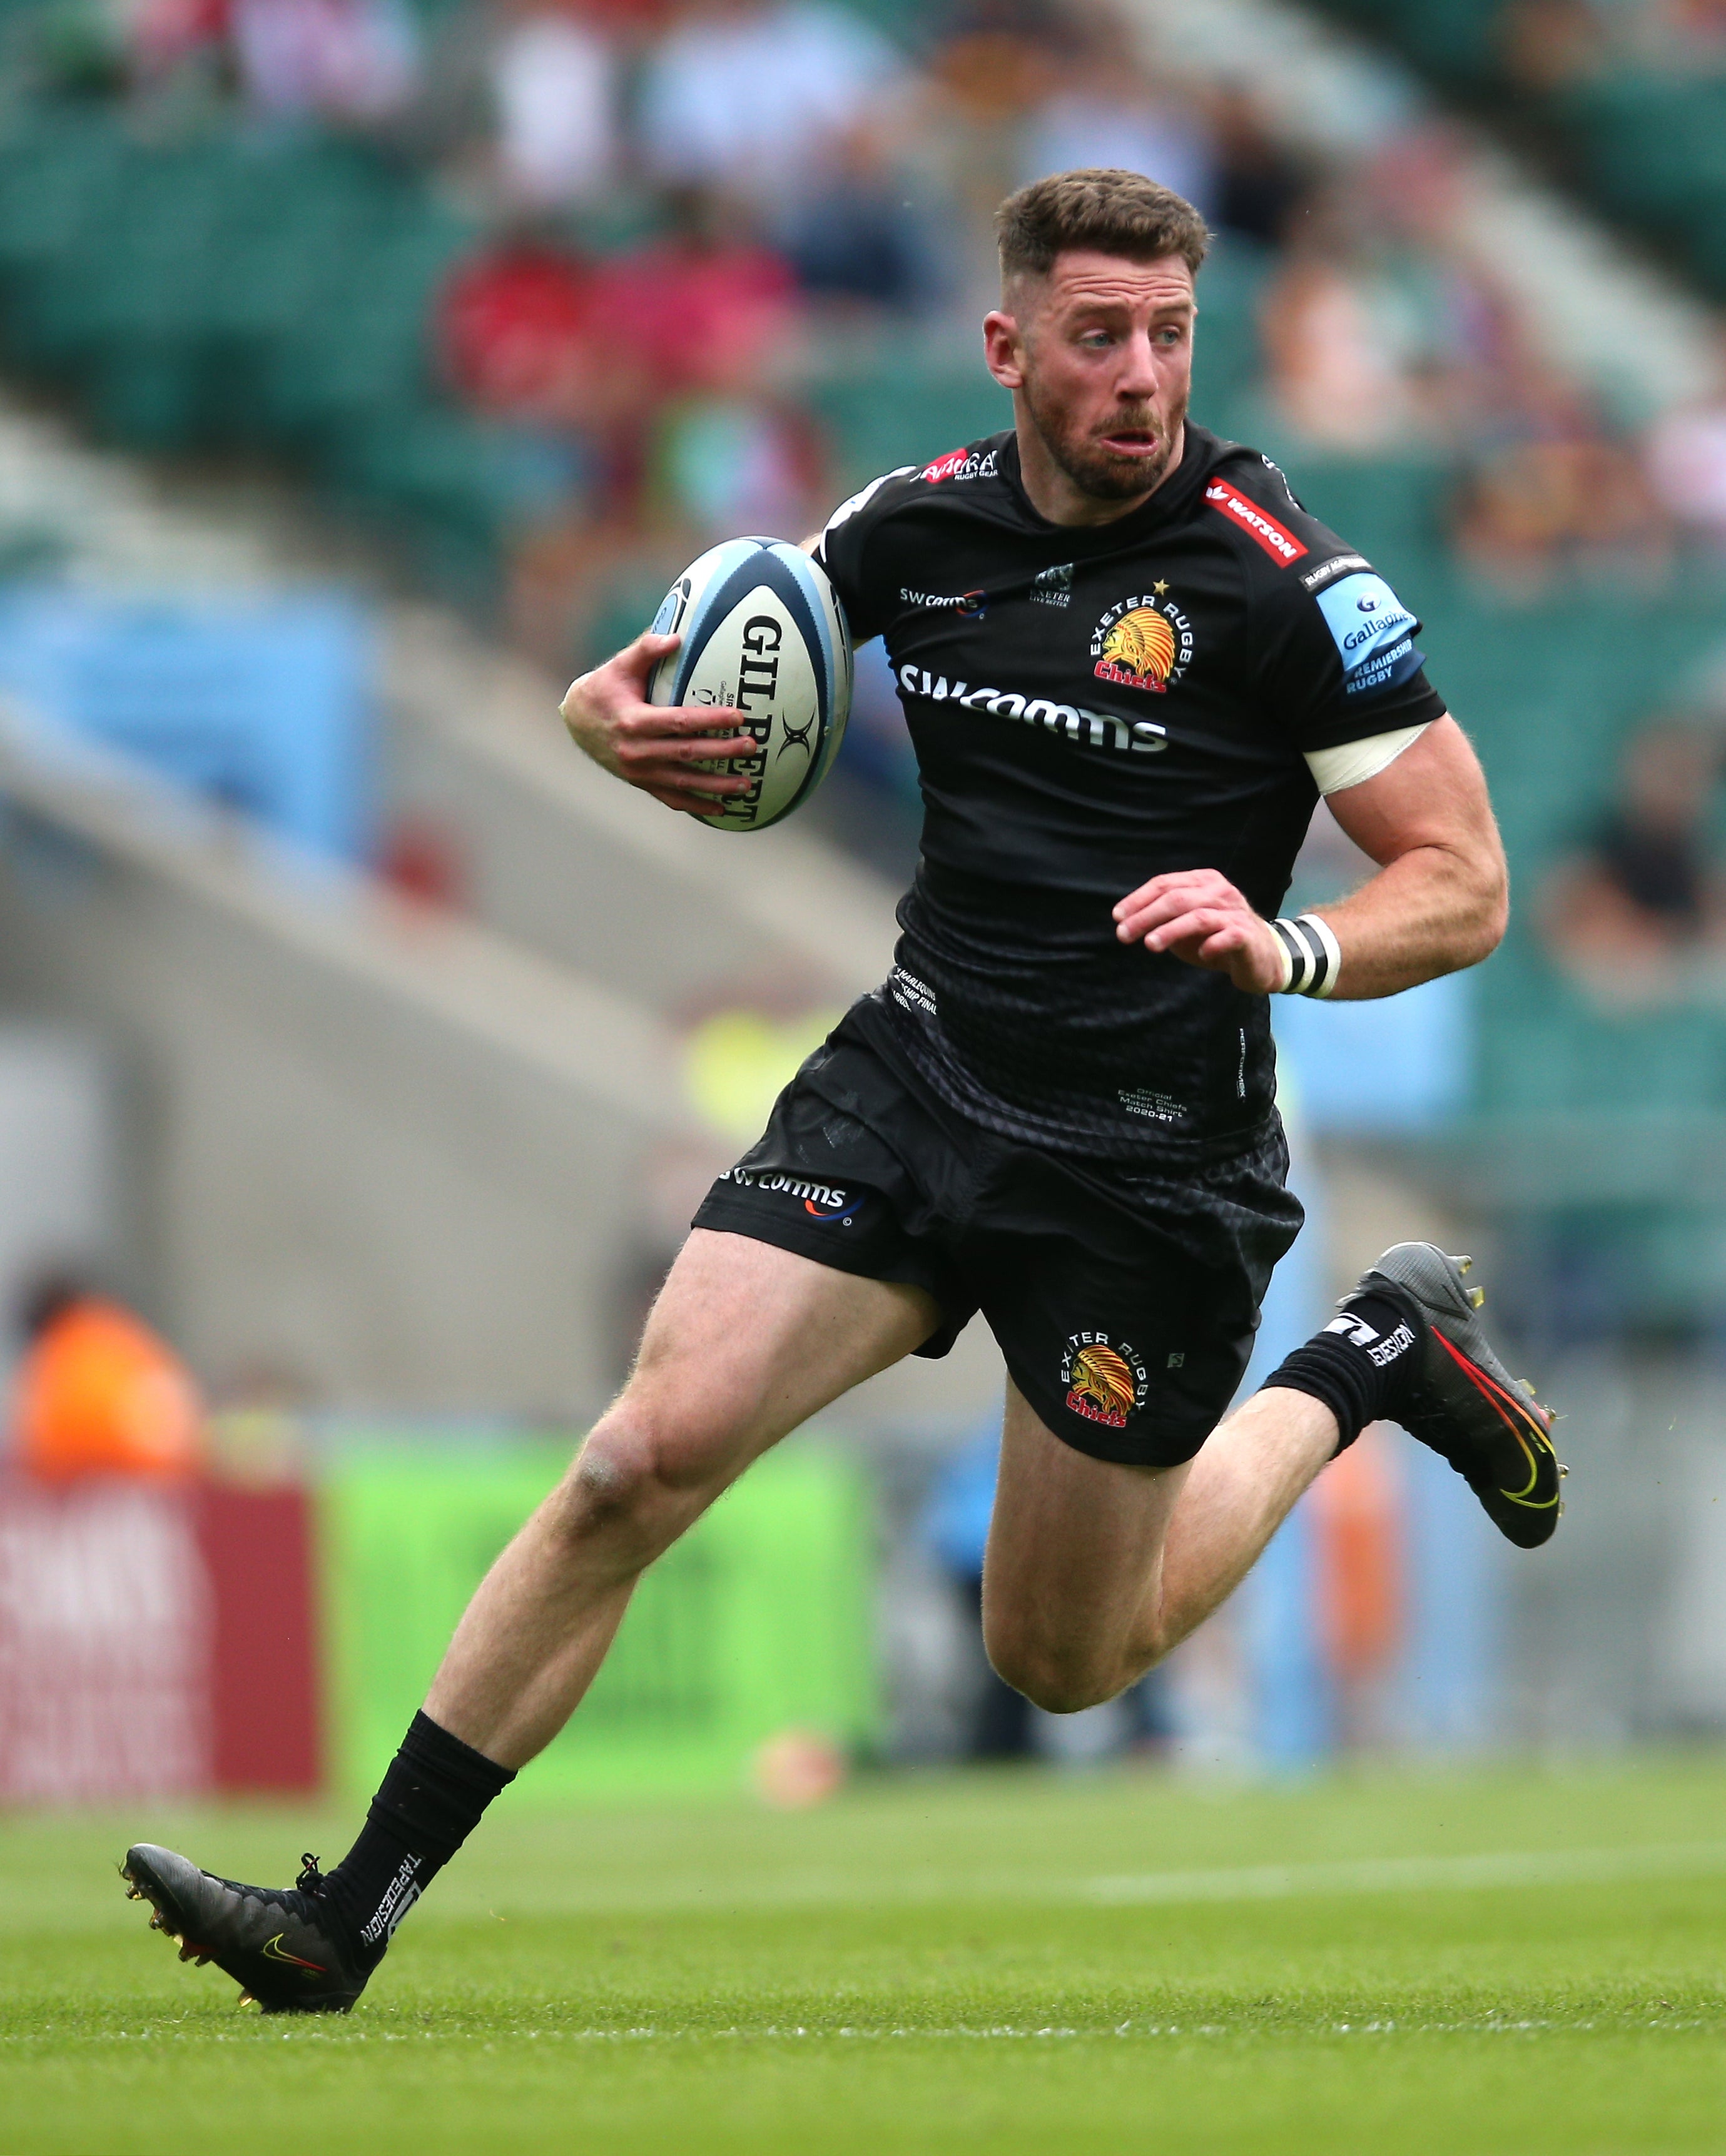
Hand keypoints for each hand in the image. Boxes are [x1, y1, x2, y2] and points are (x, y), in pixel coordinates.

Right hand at [559, 630, 758, 816]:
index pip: (678, 722)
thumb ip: (646, 650)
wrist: (577, 724)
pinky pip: (672, 799)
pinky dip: (697, 805)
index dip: (710, 720)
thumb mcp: (619, 666)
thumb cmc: (604, 690)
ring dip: (716, 786)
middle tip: (751, 746)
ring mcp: (639, 772)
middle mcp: (636, 751)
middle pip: (687, 753)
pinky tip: (722, 809)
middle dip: (722, 752)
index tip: (738, 717)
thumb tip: (676, 638)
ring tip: (747, 784)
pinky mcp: (641, 784)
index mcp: (633, 722)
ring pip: (683, 782)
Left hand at [1113, 868, 1285, 993]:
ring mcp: (1235, 913)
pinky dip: (1211, 945)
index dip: (1138, 899)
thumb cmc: (1217, 938)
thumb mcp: (1185, 925)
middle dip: (1146, 916)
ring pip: (1198, 916)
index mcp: (1203, 882)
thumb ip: (1163, 920)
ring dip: (1170, 930)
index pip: (1165, 884)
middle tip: (1124, 935)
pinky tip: (1200, 955)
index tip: (1117, 917)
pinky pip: (1227, 937)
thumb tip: (1128, 923)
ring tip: (1149, 945)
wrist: (1260, 956)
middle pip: (1177, 898)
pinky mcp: (1247, 936)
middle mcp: (1220, 892)